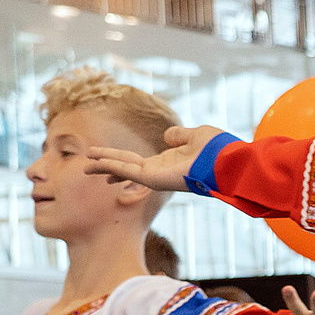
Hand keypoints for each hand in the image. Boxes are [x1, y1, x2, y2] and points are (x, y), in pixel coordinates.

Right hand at [85, 124, 232, 192]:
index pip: (140, 162)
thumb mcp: (196, 136)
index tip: (107, 160)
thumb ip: (179, 135)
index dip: (122, 160)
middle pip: (127, 166)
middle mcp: (161, 171)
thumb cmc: (218, 151)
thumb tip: (167, 136)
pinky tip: (96, 163)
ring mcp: (157, 176)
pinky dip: (111, 165)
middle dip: (108, 165)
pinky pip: (128, 170)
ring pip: (124, 169)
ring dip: (104, 166)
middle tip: (88, 165)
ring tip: (86, 166)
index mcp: (169, 162)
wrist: (228, 163)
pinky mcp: (155, 178)